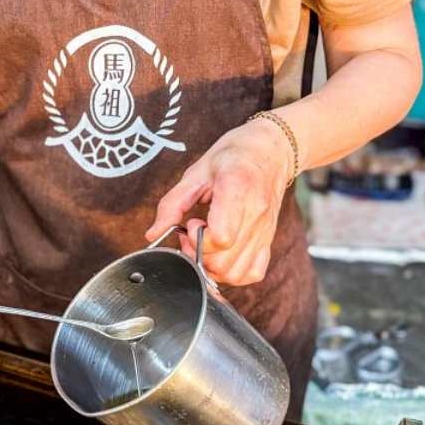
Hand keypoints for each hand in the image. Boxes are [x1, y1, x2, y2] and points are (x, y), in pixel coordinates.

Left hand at [146, 118, 295, 286]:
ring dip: (212, 266)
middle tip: (193, 234)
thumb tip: (154, 234)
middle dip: (199, 254)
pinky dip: (233, 273)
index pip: (221, 237)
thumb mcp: (196, 172)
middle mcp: (256, 214)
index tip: (192, 223)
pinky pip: (252, 273)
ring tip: (206, 243)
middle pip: (224, 261)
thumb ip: (172, 204)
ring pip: (235, 273)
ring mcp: (265, 230)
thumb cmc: (234, 155)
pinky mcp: (269, 239)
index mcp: (237, 189)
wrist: (271, 151)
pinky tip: (222, 254)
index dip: (198, 239)